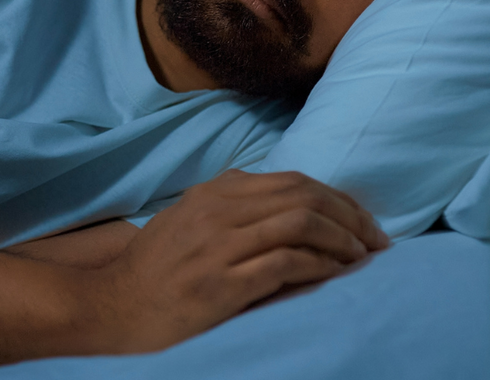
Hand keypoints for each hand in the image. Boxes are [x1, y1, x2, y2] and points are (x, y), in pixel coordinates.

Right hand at [84, 170, 389, 352]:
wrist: (113, 309)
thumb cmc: (153, 271)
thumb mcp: (184, 219)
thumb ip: (222, 200)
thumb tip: (261, 185)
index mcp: (214, 193)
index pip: (293, 181)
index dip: (337, 199)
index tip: (362, 221)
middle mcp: (217, 211)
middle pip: (304, 196)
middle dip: (350, 217)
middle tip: (376, 240)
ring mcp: (218, 247)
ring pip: (300, 223)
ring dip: (342, 240)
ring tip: (362, 258)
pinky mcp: (221, 285)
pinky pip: (285, 264)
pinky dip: (320, 266)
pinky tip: (335, 275)